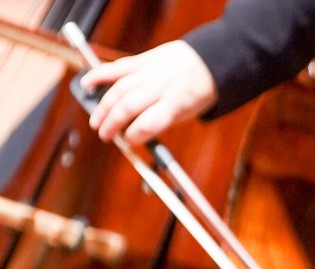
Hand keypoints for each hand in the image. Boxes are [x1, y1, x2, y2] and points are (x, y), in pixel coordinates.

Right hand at [81, 40, 216, 144]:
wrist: (208, 62)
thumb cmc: (195, 93)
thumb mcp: (186, 113)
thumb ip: (160, 121)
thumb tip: (131, 133)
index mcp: (176, 103)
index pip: (149, 123)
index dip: (134, 136)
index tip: (127, 142)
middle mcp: (161, 86)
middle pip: (129, 106)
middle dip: (112, 123)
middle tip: (105, 135)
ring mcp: (150, 71)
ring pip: (119, 89)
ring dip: (103, 107)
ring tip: (96, 121)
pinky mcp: (143, 60)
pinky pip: (117, 67)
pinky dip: (99, 75)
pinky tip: (86, 84)